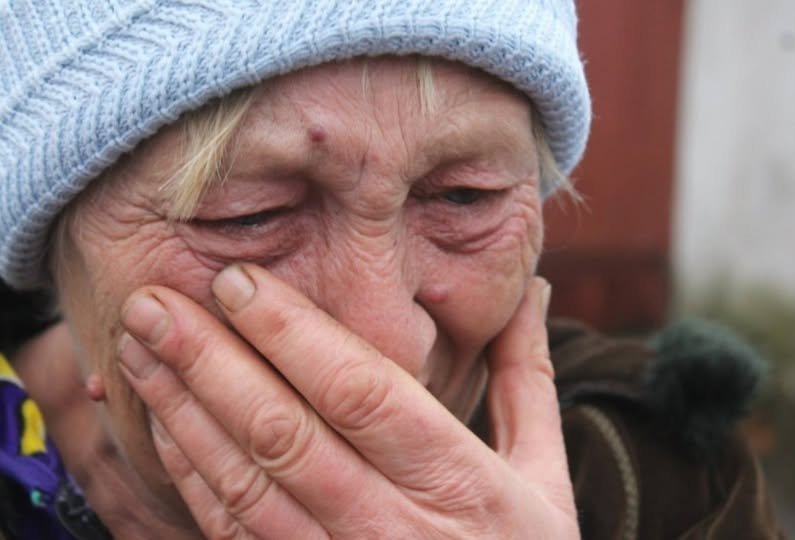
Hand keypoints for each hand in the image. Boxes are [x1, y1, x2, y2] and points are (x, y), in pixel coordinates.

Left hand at [118, 265, 578, 538]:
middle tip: (153, 303)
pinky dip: (191, 474)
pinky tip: (166, 423)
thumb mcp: (544, 473)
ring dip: (183, 411)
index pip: (362, 394)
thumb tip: (531, 290)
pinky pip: (233, 532)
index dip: (293, 334)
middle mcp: (395, 530)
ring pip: (243, 485)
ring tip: (137, 351)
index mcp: (460, 484)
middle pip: (284, 435)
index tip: (239, 282)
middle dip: (209, 362)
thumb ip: (525, 377)